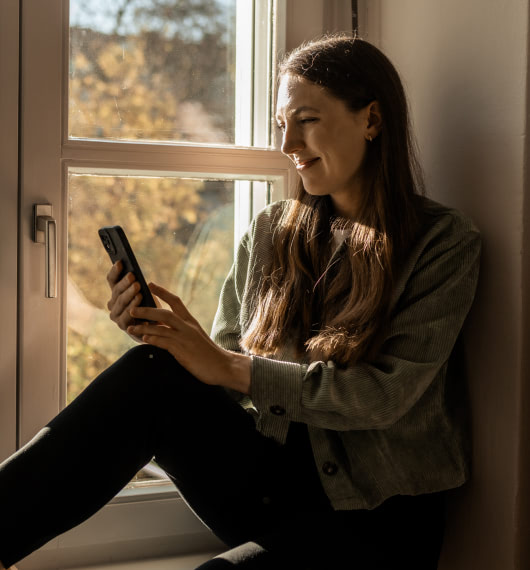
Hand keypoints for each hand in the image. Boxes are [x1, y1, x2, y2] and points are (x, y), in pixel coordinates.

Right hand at [106, 261, 143, 341]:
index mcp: (116, 293)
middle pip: (116, 290)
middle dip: (124, 282)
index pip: (112, 280)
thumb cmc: (150, 307)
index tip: (120, 262)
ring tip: (138, 286)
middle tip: (132, 276)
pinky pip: (126, 314)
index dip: (115, 271)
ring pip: (121, 301)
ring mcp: (115, 315)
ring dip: (129, 293)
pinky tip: (139, 299)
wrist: (154, 328)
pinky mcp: (122, 325)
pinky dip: (133, 306)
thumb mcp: (145, 292)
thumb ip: (138, 284)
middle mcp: (113, 303)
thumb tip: (137, 275)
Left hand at [128, 283, 250, 393]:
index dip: (162, 292)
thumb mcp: (196, 338)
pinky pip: (164, 342)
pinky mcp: (183, 351)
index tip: (150, 284)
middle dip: (146, 310)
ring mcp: (185, 338)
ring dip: (143, 327)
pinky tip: (143, 339)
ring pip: (161, 327)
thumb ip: (182, 331)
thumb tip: (163, 329)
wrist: (223, 366)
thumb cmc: (208, 355)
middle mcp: (187, 327)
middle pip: (164, 313)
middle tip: (132, 308)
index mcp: (190, 321)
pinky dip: (153, 339)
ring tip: (130, 328)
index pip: (175, 301)